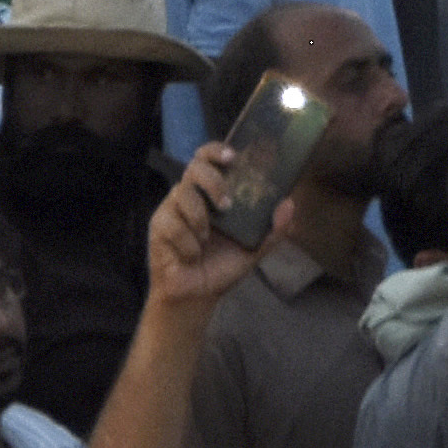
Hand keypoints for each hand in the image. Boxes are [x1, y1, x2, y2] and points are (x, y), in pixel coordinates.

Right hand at [148, 151, 267, 310]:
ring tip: (206, 239)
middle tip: (227, 205)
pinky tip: (191, 255)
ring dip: (200, 218)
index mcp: (211, 193)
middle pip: (194, 168)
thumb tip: (289, 203)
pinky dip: (187, 242)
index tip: (232, 156)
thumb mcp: (253, 250)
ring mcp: (172, 209)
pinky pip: (172, 223)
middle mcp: (190, 195)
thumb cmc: (222, 266)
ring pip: (182, 194)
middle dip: (213, 182)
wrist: (197, 297)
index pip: (207, 157)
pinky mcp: (158, 226)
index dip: (216, 150)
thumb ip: (273, 230)